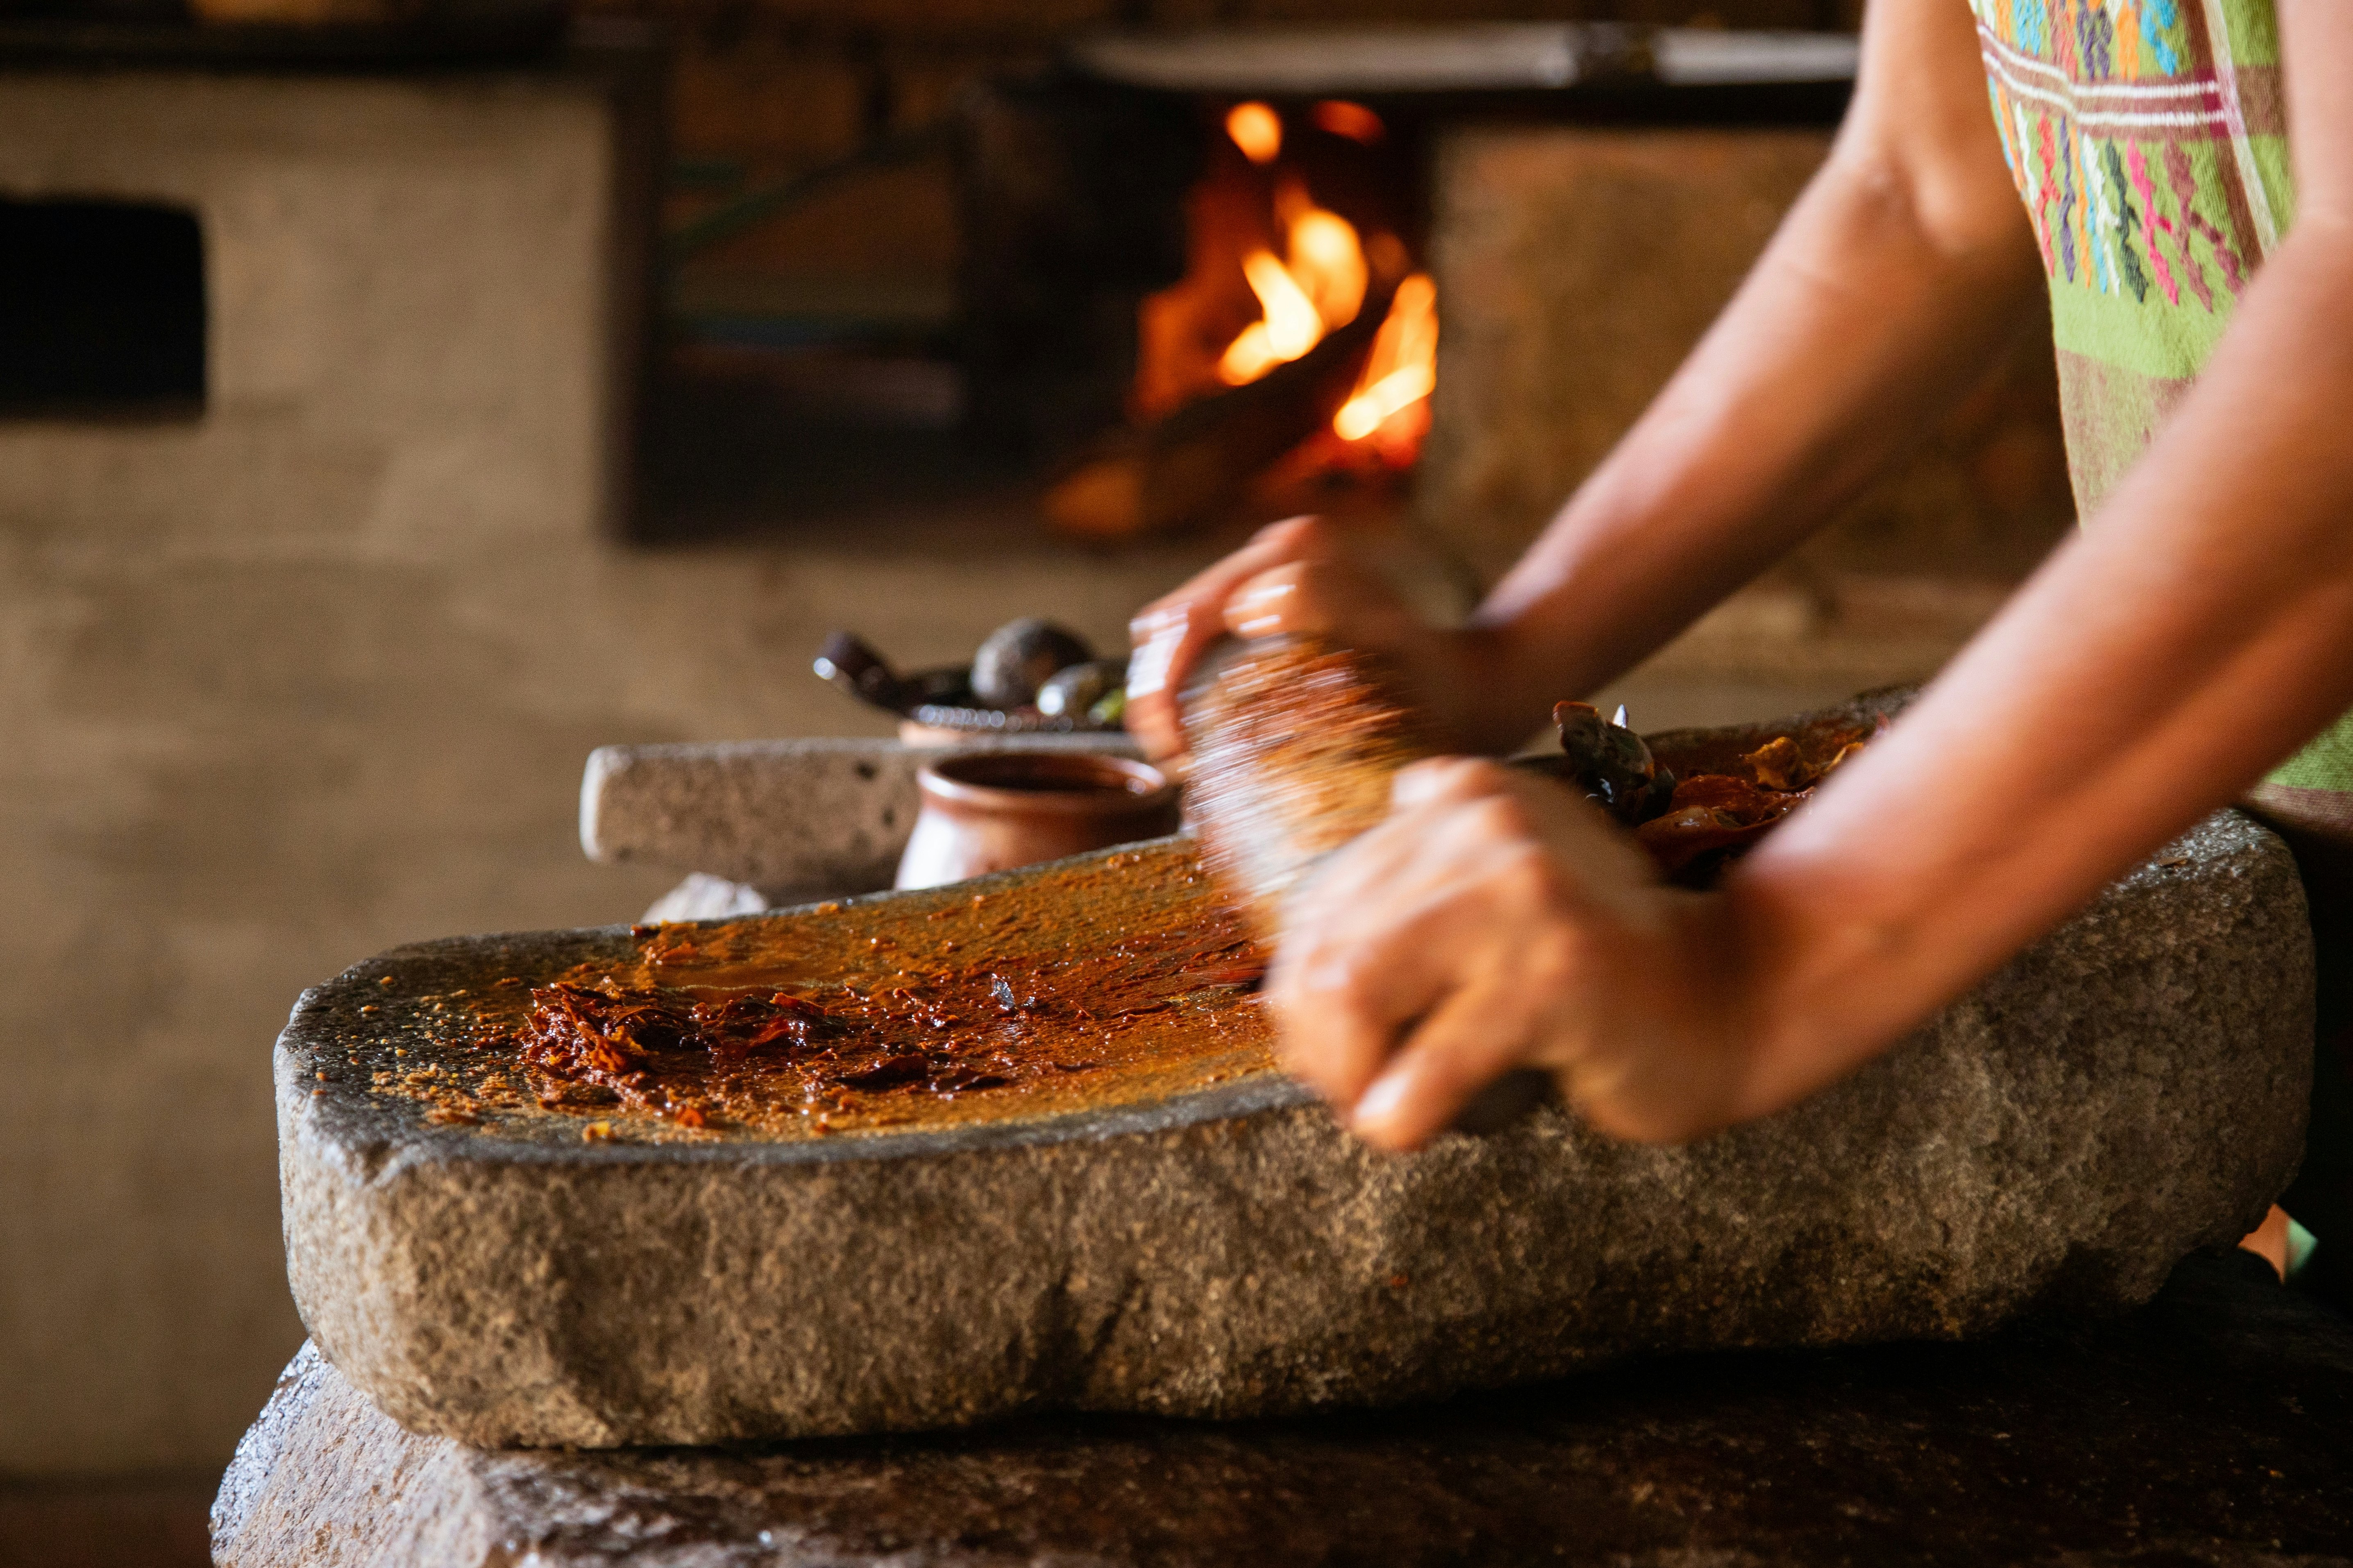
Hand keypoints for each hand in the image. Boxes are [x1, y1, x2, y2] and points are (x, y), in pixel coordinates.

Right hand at [1125, 515, 1484, 762]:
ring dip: (1165, 695)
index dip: (1164, 680)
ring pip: (1174, 637)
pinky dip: (1185, 691)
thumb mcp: (1385, 637)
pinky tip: (1198, 734)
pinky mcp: (1264, 615)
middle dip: (1155, 690)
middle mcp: (1272, 555)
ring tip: (1183, 753)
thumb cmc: (1433, 679)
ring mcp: (1264, 582)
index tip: (1175, 747)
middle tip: (1175, 758)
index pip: (1190, 612)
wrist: (1467, 689)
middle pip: (1169, 623)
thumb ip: (1321, 597)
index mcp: (1290, 552)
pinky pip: (1198, 649)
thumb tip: (1246, 604)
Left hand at [1265, 757, 1759, 1147]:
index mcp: (1462, 795)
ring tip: (1377, 1110)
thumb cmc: (1597, 974)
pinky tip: (1410, 1131)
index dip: (1305, 991)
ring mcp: (1524, 894)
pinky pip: (1431, 1064)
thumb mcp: (1494, 903)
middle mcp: (1487, 824)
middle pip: (1325, 946)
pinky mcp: (1557, 976)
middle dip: (1315, 1041)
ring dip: (1346, 1076)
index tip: (1336, 1050)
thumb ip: (1409, 901)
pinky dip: (1397, 1115)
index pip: (1323, 900)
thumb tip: (1300, 971)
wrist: (1732, 999)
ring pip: (1353, 992)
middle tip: (1351, 1093)